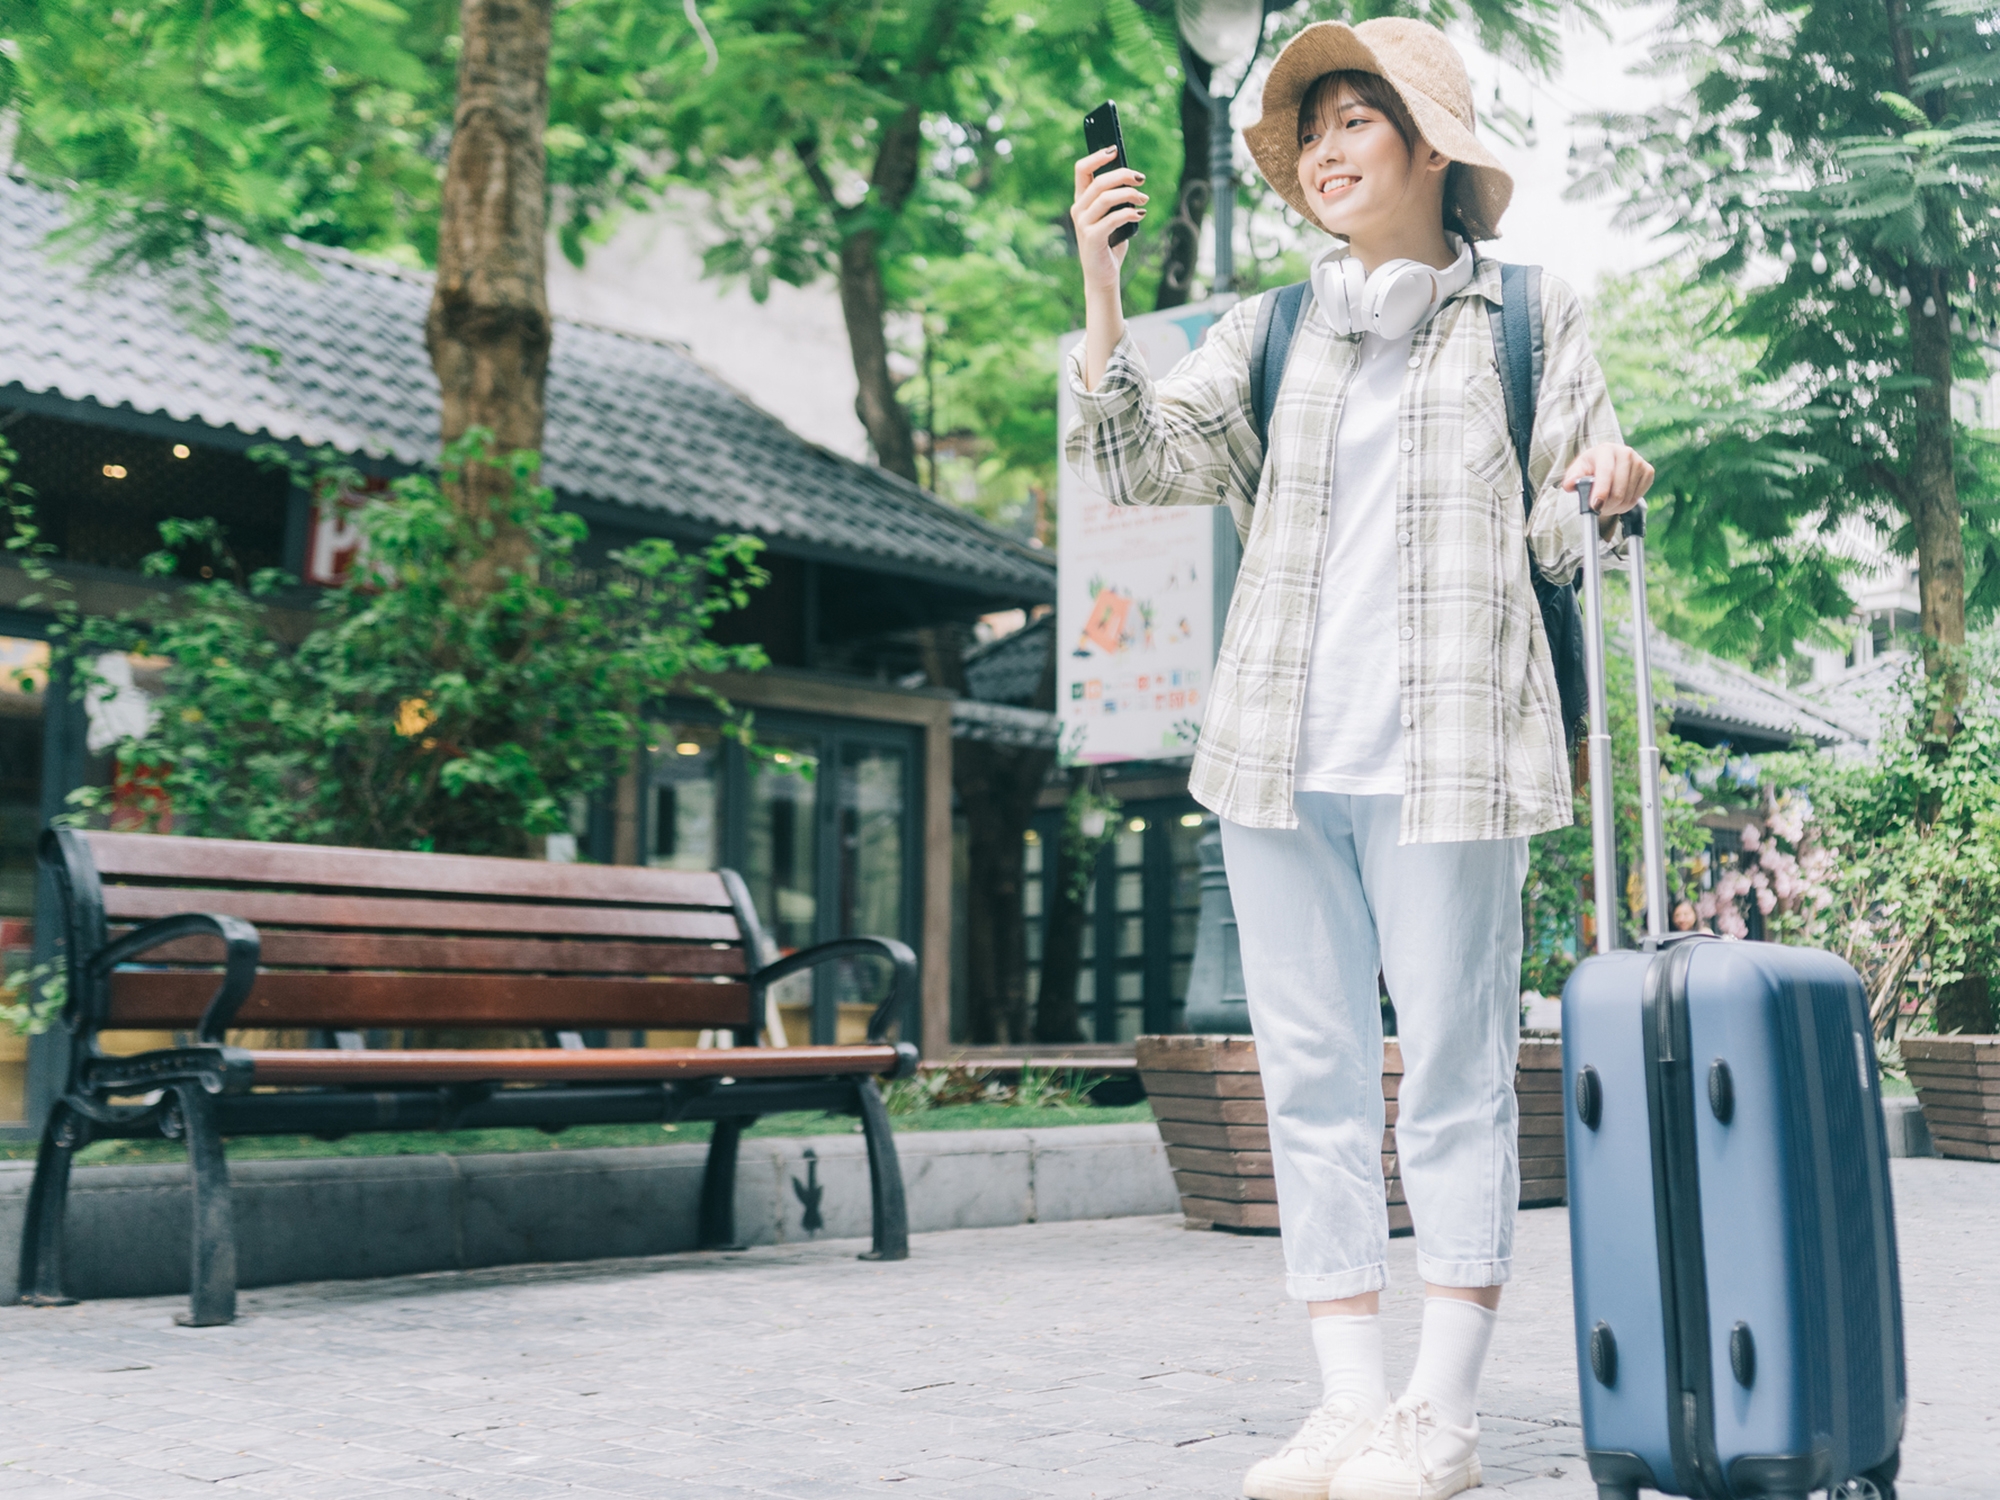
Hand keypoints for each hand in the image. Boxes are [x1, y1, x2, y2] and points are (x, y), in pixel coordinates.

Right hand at [1070, 147, 1146, 293]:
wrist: (1103, 276)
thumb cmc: (1110, 244)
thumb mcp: (1113, 217)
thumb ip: (1117, 200)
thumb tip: (1133, 180)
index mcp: (1081, 201)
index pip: (1081, 170)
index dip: (1097, 156)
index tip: (1115, 149)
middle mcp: (1078, 210)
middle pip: (1099, 181)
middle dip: (1123, 175)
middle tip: (1141, 178)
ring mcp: (1083, 224)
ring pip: (1106, 197)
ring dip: (1129, 194)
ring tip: (1144, 199)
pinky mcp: (1092, 238)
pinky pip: (1113, 218)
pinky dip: (1129, 213)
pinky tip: (1141, 215)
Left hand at [1562, 444, 1653, 517]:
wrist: (1607, 462)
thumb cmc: (1590, 468)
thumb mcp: (1576, 472)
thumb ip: (1571, 479)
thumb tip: (1571, 484)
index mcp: (1606, 450)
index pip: (1606, 473)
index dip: (1601, 491)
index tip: (1595, 506)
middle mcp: (1625, 452)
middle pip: (1618, 490)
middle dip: (1606, 505)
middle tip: (1597, 508)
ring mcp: (1639, 461)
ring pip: (1628, 497)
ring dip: (1616, 507)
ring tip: (1607, 502)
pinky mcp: (1648, 471)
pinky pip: (1638, 497)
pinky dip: (1627, 504)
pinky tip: (1620, 497)